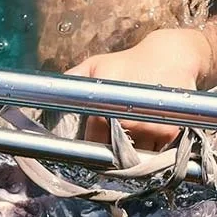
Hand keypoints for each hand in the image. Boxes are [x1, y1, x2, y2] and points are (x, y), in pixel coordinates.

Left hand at [70, 29, 211, 151]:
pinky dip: (152, 155)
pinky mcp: (171, 134)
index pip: (92, 143)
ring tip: (131, 146)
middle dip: (111, 156)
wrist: (172, 55)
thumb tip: (44, 95)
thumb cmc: (129, 62)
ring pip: (135, 161)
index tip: (93, 149)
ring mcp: (151, 129)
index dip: (91, 148)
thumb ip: (72, 81)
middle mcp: (128, 119)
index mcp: (105, 105)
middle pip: (113, 156)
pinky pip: (156, 157)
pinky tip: (148, 141)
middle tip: (111, 150)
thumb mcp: (96, 65)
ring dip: (132, 159)